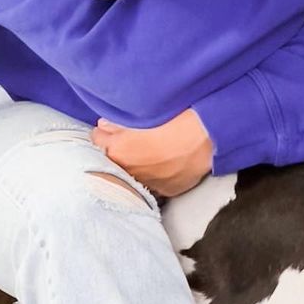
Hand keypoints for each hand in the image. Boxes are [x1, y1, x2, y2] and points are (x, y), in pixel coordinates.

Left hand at [90, 109, 213, 197]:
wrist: (207, 135)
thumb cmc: (174, 117)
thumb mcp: (141, 112)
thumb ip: (116, 121)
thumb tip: (104, 125)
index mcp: (116, 151)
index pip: (95, 140)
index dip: (104, 131)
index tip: (111, 128)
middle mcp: (128, 172)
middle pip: (113, 160)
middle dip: (118, 151)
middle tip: (131, 140)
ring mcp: (148, 184)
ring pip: (133, 175)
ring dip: (137, 166)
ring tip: (150, 153)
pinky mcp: (167, 190)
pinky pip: (154, 184)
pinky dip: (155, 175)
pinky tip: (164, 164)